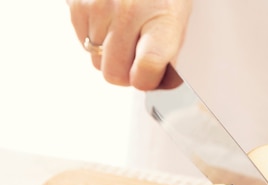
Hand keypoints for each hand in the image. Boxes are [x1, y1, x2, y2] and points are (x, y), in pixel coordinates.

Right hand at [66, 0, 191, 89]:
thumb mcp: (179, 20)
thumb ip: (170, 56)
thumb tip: (159, 84)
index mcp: (162, 20)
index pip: (147, 67)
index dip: (146, 81)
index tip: (149, 77)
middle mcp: (128, 13)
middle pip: (115, 74)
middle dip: (125, 73)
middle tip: (136, 57)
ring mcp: (99, 8)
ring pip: (97, 61)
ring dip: (109, 54)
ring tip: (125, 32)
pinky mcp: (77, 4)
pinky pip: (83, 42)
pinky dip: (96, 37)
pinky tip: (111, 21)